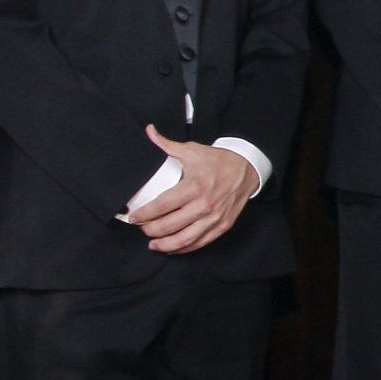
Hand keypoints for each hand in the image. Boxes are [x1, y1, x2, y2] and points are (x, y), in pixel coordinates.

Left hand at [125, 126, 259, 253]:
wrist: (247, 168)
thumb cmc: (217, 160)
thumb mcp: (192, 150)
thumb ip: (166, 144)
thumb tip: (148, 131)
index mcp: (194, 186)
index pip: (162, 206)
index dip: (144, 214)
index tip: (133, 217)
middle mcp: (204, 205)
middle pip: (169, 225)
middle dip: (150, 230)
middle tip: (141, 228)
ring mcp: (214, 217)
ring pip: (184, 239)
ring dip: (165, 244)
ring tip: (153, 244)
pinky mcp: (222, 225)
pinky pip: (200, 242)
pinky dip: (184, 248)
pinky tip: (172, 247)